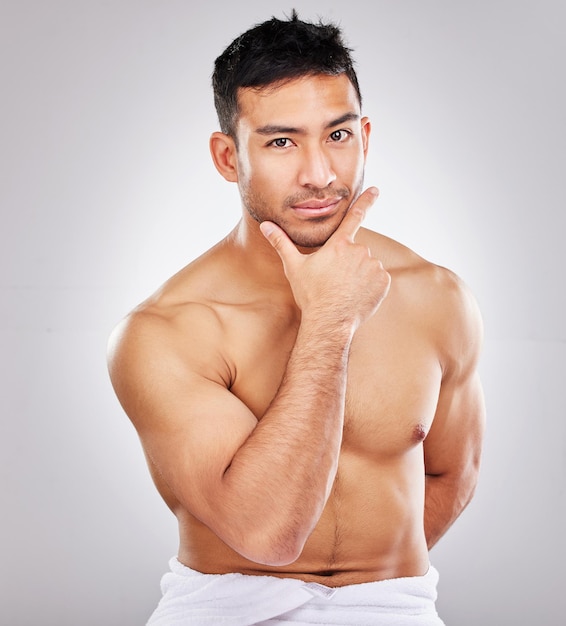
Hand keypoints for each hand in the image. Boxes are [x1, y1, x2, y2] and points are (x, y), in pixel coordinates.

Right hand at [260, 187, 390, 330]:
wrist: (329, 322)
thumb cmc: (310, 295)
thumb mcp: (294, 267)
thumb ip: (281, 243)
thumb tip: (265, 225)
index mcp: (339, 244)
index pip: (354, 216)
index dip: (366, 201)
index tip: (376, 190)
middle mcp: (360, 251)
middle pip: (356, 251)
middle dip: (348, 263)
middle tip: (334, 281)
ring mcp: (373, 266)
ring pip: (367, 266)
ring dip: (359, 275)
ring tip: (344, 291)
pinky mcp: (383, 282)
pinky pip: (378, 280)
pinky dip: (371, 286)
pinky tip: (357, 296)